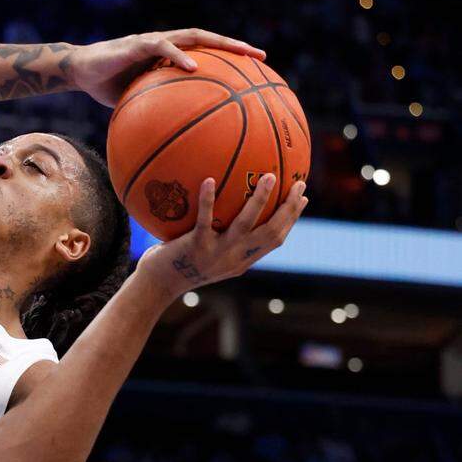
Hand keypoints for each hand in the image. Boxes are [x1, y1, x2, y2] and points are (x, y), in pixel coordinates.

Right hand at [67, 28, 266, 106]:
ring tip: (240, 53)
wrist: (79, 70)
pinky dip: (180, 56)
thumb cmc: (107, 86)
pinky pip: (163, 47)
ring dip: (218, 43)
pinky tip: (194, 67)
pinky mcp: (138, 43)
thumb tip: (174, 143)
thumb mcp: (136, 102)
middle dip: (235, 47)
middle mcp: (167, 44)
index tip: (256, 70)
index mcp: (170, 56)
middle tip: (261, 56)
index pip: (207, 53)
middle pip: (209, 40)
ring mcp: (154, 41)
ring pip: (193, 36)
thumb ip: (156, 112)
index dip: (231, 59)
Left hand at [136, 173, 307, 300]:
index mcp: (241, 260)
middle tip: (299, 184)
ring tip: (269, 177)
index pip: (275, 239)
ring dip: (260, 201)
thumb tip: (226, 207)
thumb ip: (221, 238)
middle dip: (289, 209)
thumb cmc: (179, 264)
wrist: (158, 284)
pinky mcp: (195, 246)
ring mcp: (216, 253)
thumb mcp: (207, 254)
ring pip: (246, 225)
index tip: (302, 199)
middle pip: (271, 233)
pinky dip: (207, 200)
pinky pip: (204, 220)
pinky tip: (209, 180)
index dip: (291, 219)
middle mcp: (234, 258)